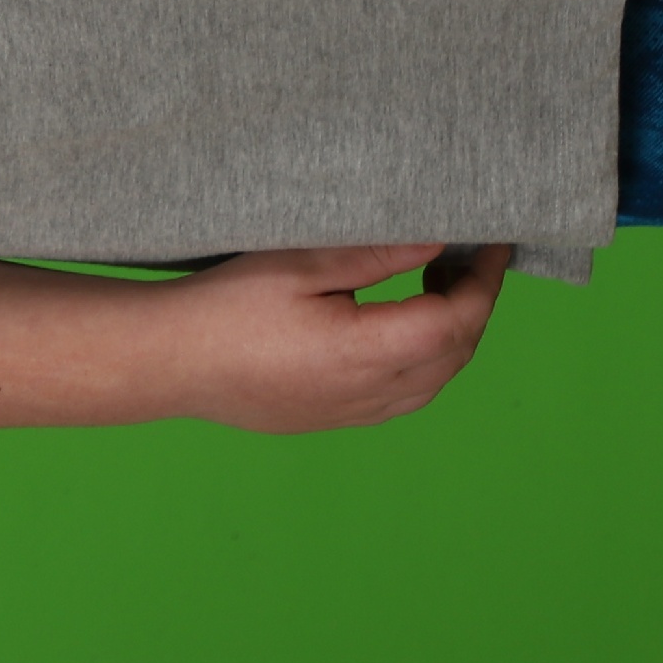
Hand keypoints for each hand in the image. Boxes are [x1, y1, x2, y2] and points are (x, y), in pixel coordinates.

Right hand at [147, 242, 510, 432]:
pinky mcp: (333, 420)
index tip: (493, 243)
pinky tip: (399, 329)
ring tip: (435, 287)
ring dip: (451, 336)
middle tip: (466, 256)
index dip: (485, 280)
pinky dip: (424, 362)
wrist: (169, 362)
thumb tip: (439, 241)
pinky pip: (403, 397)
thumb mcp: (301, 265)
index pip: (457, 320)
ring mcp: (352, 414)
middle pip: (455, 354)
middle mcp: (369, 394)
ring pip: (434, 382)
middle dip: (474, 304)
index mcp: (366, 353)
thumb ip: (376, 255)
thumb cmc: (225, 307)